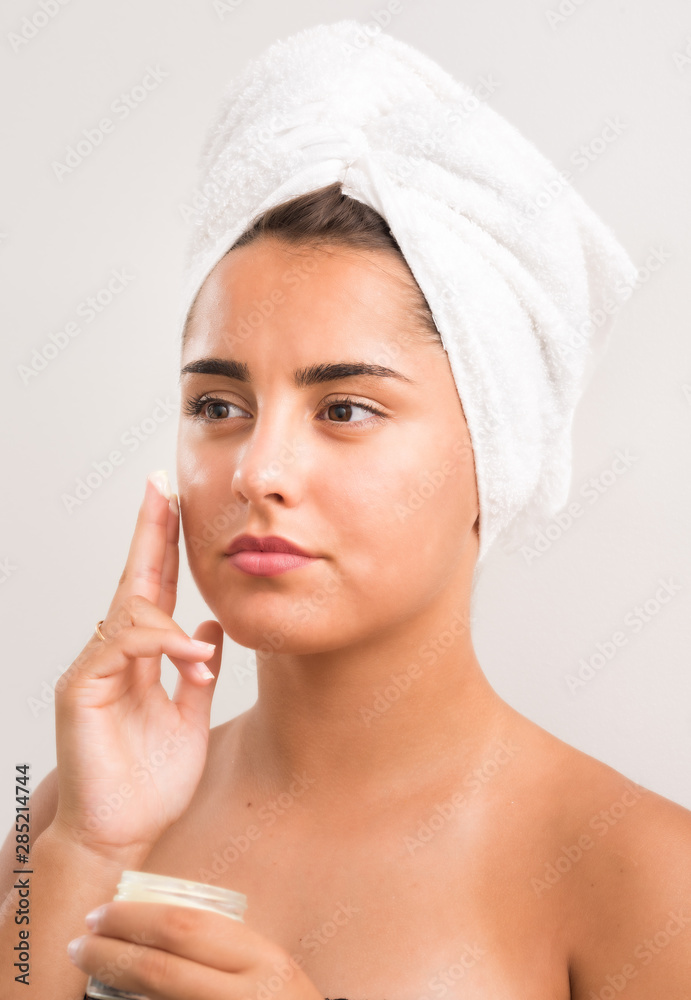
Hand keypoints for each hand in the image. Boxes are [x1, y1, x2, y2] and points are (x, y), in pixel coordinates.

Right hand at [51, 471, 224, 861]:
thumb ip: (195, 671)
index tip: (175, 503)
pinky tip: (190, 662)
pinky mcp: (82, 690)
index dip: (165, 546)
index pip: (153, 589)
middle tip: (159, 486)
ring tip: (199, 652)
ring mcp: (95, 669)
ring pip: (128, 610)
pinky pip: (123, 647)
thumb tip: (209, 628)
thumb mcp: (189, 716)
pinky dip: (160, 647)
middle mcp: (114, 655)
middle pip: (133, 581)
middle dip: (150, 532)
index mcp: (141, 657)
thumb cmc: (150, 782)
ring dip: (170, 615)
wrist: (122, 833)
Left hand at [67, 900, 323, 999]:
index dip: (133, 918)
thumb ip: (226, 947)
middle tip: (79, 942)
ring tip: (88, 967)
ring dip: (113, 983)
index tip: (100, 913)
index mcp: (262, 958)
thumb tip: (155, 921)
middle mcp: (245, 994)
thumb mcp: (267, 965)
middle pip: (161, 969)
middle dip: (110, 953)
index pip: (186, 927)